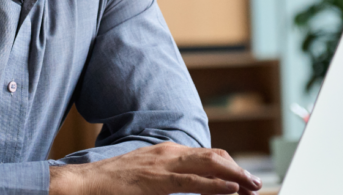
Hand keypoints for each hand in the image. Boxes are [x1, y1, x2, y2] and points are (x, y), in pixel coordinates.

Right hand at [49, 142, 261, 194]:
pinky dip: (216, 185)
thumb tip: (189, 186)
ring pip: (209, 165)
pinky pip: (192, 182)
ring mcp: (163, 164)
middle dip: (239, 170)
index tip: (246, 181)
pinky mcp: (157, 180)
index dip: (230, 166)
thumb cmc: (113, 183)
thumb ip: (168, 177)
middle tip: (256, 185)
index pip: (208, 154)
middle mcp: (169, 153)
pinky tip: (232, 190)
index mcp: (167, 151)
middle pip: (214, 156)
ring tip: (252, 187)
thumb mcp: (146, 175)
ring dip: (235, 176)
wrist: (86, 182)